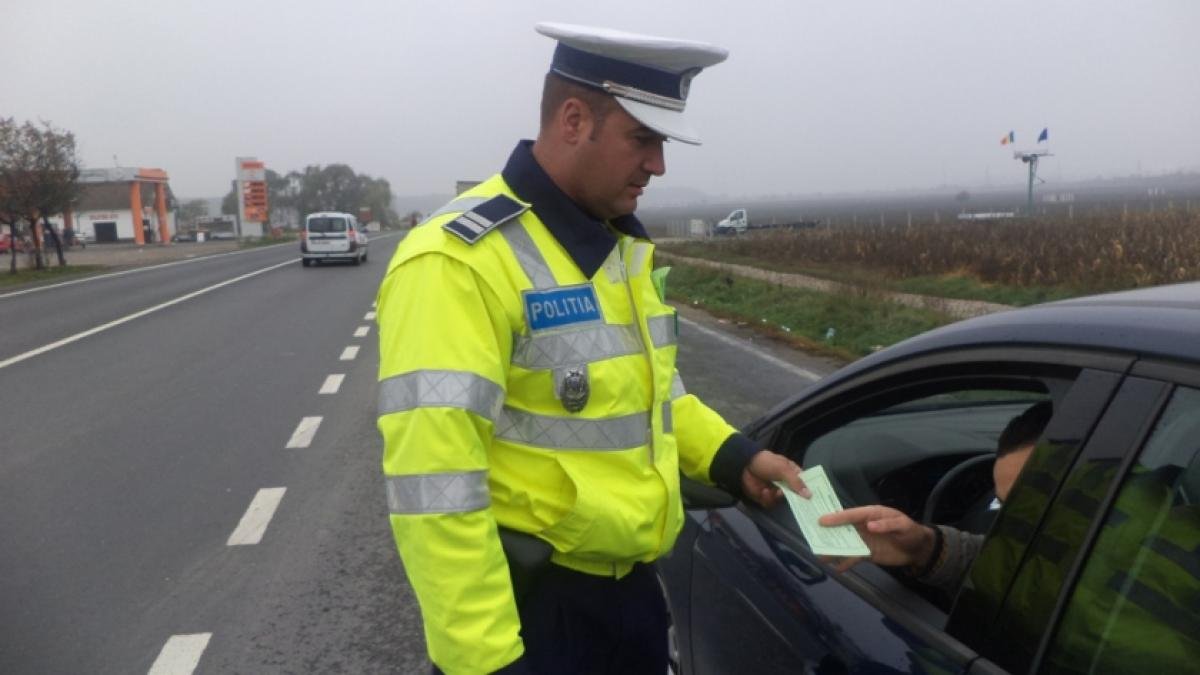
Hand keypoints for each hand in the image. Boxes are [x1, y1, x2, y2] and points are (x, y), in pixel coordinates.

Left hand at [740, 450, 810, 508]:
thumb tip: (810, 495)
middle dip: (792, 499)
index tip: (812, 499)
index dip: (808, 491)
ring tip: (770, 491)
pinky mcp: (766, 497)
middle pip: (795, 496)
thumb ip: (796, 482)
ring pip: (782, 501)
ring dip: (775, 497)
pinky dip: (767, 498)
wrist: (744, 465)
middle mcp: (786, 484)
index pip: (805, 484)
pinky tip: (763, 492)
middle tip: (791, 500)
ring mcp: (776, 491)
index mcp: (793, 473)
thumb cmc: (767, 463)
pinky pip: (770, 503)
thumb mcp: (783, 469)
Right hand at [817, 505, 935, 571]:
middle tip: (813, 537)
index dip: (837, 518)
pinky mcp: (867, 553)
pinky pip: (853, 557)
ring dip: (834, 549)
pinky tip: (837, 568)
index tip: (822, 521)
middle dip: (828, 533)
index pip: (851, 515)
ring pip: (845, 544)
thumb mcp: (903, 525)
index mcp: (871, 514)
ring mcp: (864, 540)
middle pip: (843, 529)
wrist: (918, 549)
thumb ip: (887, 524)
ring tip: (820, 556)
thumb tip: (870, 526)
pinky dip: (845, 563)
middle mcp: (863, 526)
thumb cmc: (911, 532)